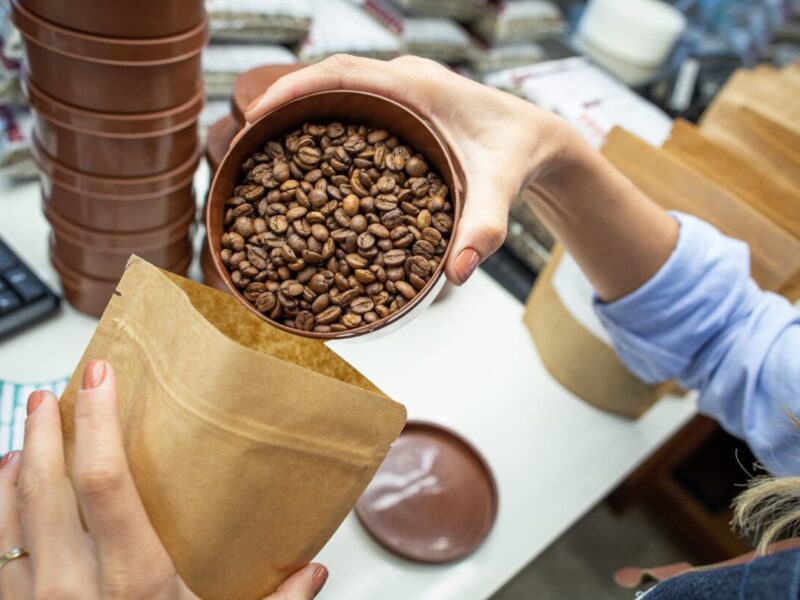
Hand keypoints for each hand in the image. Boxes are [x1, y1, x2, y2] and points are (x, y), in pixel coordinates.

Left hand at [0, 360, 327, 599]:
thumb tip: (314, 575)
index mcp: (135, 583)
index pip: (104, 481)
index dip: (98, 422)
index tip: (100, 378)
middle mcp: (73, 588)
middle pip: (47, 483)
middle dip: (47, 427)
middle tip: (58, 391)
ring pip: (8, 512)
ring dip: (16, 461)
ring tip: (28, 425)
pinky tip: (5, 485)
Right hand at [245, 54, 568, 284]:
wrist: (540, 139)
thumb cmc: (518, 156)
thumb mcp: (500, 191)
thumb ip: (482, 230)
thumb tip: (455, 275)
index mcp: (418, 86)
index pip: (342, 74)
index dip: (294, 89)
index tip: (255, 113)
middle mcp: (406, 80)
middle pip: (330, 78)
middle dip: (286, 101)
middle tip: (249, 139)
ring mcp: (404, 90)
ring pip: (340, 89)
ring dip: (304, 111)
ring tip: (268, 149)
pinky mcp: (406, 106)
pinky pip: (356, 103)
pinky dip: (326, 122)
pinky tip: (312, 159)